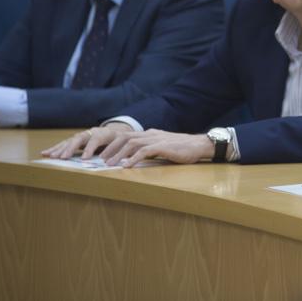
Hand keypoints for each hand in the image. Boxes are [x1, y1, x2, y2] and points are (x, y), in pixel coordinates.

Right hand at [40, 122, 133, 159]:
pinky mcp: (75, 140)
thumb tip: (111, 161)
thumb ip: (118, 151)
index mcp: (104, 134)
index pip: (95, 140)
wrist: (115, 132)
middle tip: (63, 157)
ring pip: (69, 141)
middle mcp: (90, 133)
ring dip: (59, 149)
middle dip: (70, 148)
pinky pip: (64, 144)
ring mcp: (82, 136)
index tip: (84, 158)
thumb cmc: (119, 141)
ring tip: (50, 156)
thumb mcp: (122, 145)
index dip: (90, 149)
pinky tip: (45, 153)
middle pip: (79, 139)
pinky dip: (55, 148)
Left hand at [99, 129, 214, 167]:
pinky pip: (145, 151)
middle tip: (101, 160)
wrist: (200, 145)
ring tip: (110, 165)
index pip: (127, 136)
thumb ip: (151, 149)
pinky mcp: (163, 147)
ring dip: (119, 154)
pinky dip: (133, 158)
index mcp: (150, 134)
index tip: (104, 155)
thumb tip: (137, 157)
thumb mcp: (164, 146)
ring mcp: (157, 139)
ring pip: (132, 144)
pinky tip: (127, 166)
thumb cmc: (183, 148)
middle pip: (125, 138)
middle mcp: (151, 134)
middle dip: (111, 148)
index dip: (113, 145)